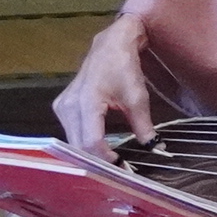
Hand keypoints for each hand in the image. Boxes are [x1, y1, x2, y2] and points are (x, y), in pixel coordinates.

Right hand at [52, 19, 159, 157]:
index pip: (91, 142)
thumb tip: (154, 148)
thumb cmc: (124, 68)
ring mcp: (62, 106)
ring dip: (88, 153)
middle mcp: (68, 106)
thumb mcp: (138, 97)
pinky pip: (70, 131)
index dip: (105, 158)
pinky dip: (82, 142)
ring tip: (109, 161)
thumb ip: (143, 125)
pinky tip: (97, 148)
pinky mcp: (61, 107)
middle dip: (96, 160)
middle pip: (78, 145)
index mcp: (87, 102)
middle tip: (116, 170)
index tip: (121, 168)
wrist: (110, 45)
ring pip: (72, 140)